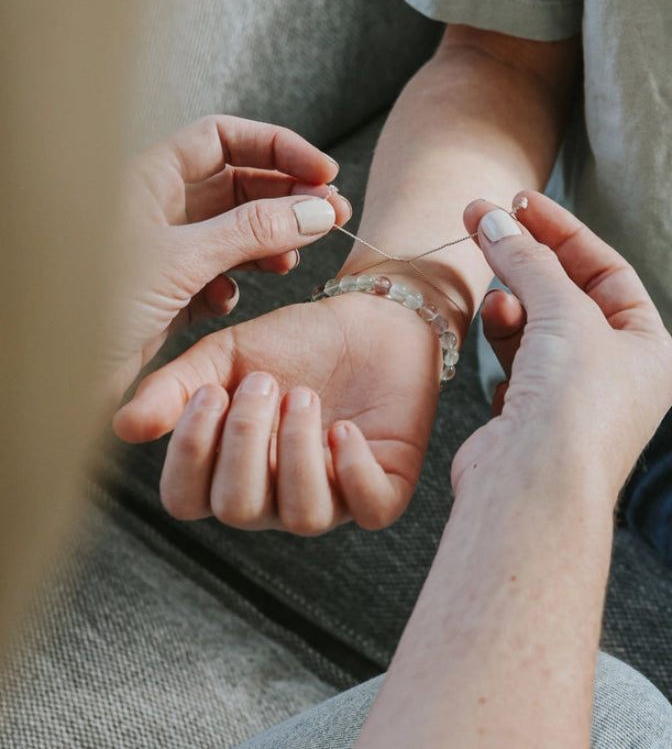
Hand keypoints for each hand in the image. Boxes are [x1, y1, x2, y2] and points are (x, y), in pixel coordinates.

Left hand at [108, 115, 350, 392]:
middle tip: (331, 214)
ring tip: (291, 260)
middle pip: (237, 183)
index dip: (278, 148)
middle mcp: (154, 208)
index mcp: (146, 178)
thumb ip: (255, 231)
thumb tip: (319, 208)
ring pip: (232, 232)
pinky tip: (229, 298)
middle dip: (286, 197)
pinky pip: (215, 275)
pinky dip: (234, 283)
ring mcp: (160, 251)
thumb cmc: (87, 306)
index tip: (323, 172)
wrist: (44, 377)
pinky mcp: (163, 293)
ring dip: (268, 242)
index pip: (224, 138)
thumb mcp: (181, 260)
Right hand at [113, 291, 442, 531]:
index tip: (212, 393)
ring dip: (297, 450)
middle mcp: (277, 496)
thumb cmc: (299, 342)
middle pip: (238, 509)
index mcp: (231, 471)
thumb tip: (124, 427)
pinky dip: (354, 471)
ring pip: (302, 515)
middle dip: (247, 441)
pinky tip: (344, 428)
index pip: (186, 499)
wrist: (373, 317)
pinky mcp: (386, 487)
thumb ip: (176, 387)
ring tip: (304, 396)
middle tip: (267, 382)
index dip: (191, 453)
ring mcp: (334, 497)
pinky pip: (370, 510)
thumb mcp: (229, 355)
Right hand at [450, 192, 671, 504]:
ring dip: (513, 294)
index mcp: (647, 349)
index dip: (564, 231)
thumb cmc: (574, 406)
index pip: (607, 270)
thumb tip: (493, 218)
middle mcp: (615, 374)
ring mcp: (570, 396)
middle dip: (527, 256)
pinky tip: (492, 317)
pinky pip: (515, 356)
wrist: (532, 492)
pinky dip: (502, 331)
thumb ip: (529, 259)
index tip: (520, 202)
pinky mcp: (528, 415)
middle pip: (569, 293)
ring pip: (537, 323)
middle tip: (485, 220)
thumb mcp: (564, 312)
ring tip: (492, 279)